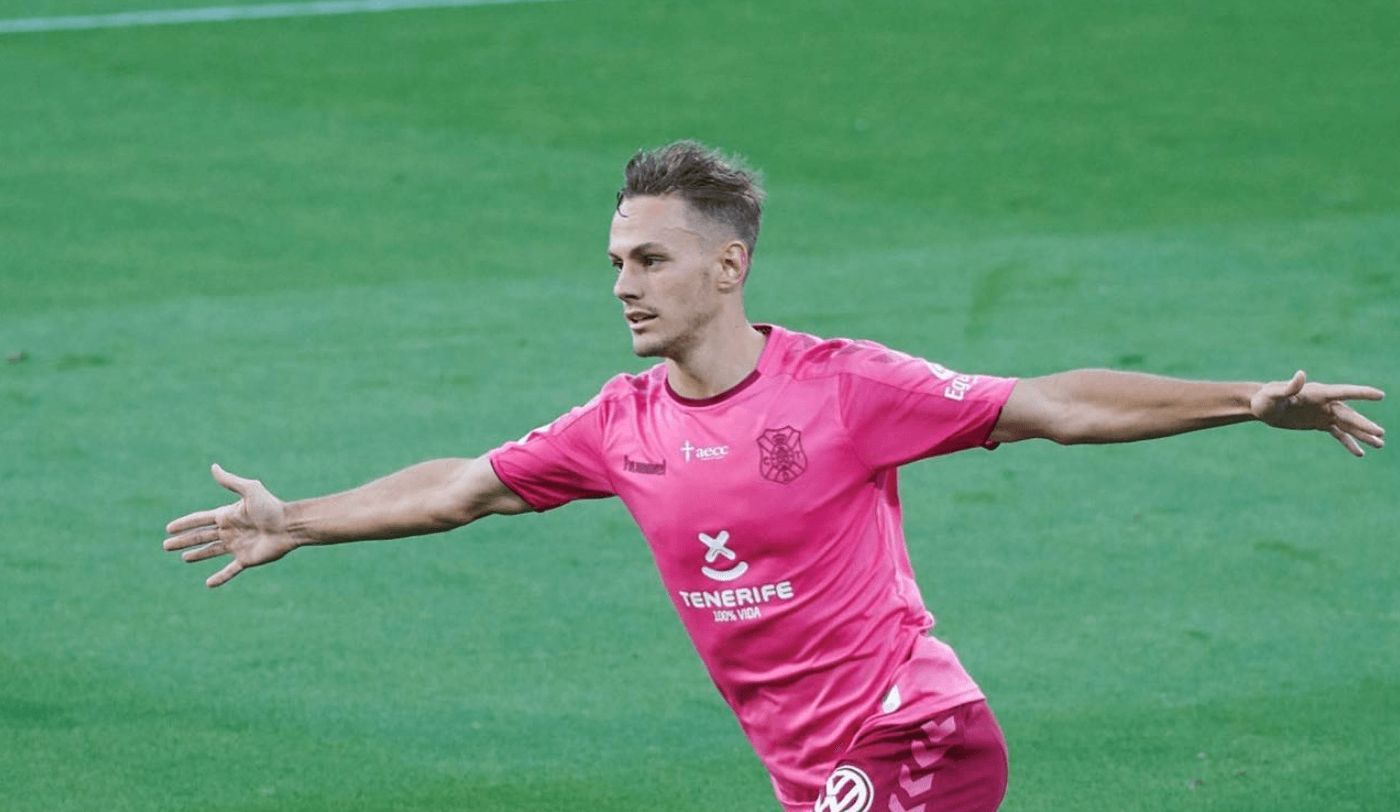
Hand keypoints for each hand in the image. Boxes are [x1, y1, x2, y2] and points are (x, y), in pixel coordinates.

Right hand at [163, 464, 295, 587]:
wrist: (290, 526)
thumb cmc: (271, 507)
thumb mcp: (250, 490)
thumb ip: (231, 481)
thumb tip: (214, 467)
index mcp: (227, 515)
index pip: (200, 520)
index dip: (184, 524)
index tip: (169, 528)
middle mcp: (230, 531)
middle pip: (201, 537)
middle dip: (184, 541)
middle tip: (166, 546)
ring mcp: (237, 546)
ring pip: (211, 552)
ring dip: (198, 555)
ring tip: (184, 558)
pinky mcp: (246, 560)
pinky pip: (230, 571)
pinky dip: (220, 577)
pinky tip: (209, 584)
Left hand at [1250, 371, 1385, 456]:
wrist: (1260, 407)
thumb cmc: (1265, 398)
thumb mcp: (1274, 394)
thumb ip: (1289, 386)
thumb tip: (1301, 374)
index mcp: (1317, 393)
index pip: (1343, 392)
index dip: (1361, 393)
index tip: (1380, 395)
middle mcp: (1324, 403)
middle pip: (1349, 414)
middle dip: (1364, 424)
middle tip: (1380, 433)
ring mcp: (1323, 413)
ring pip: (1347, 425)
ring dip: (1363, 434)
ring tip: (1380, 444)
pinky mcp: (1318, 423)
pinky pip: (1338, 433)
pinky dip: (1348, 442)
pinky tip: (1359, 453)